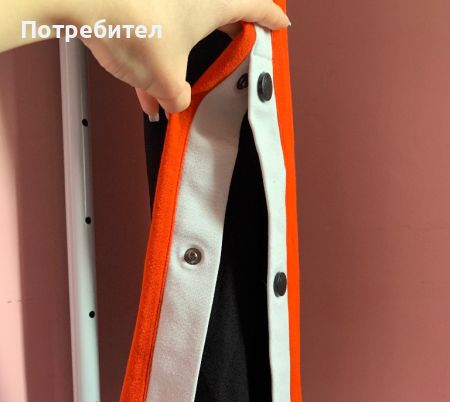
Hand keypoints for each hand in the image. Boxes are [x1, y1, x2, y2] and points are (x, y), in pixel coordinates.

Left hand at [75, 0, 289, 116]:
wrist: (84, 1)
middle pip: (221, 15)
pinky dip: (154, 62)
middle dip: (229, 37)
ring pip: (185, 30)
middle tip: (240, 48)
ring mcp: (166, 0)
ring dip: (184, 60)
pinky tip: (144, 94)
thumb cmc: (132, 24)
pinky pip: (156, 36)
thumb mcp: (166, 79)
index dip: (271, 20)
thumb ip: (178, 97)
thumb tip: (176, 102)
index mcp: (213, 4)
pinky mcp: (140, 6)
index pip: (255, 8)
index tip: (280, 27)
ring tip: (179, 94)